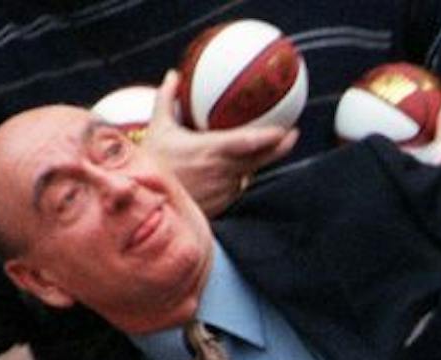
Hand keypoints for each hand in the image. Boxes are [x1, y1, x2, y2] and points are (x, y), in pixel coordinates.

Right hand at [146, 71, 296, 215]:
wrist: (149, 201)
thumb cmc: (154, 163)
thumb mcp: (158, 128)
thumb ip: (167, 99)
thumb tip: (173, 75)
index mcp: (212, 150)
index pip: (250, 143)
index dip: (272, 137)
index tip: (287, 129)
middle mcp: (223, 171)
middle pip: (260, 160)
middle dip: (280, 148)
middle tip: (292, 134)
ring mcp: (225, 190)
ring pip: (247, 173)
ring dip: (252, 163)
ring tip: (255, 150)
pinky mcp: (223, 203)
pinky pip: (236, 187)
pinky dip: (235, 177)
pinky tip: (226, 170)